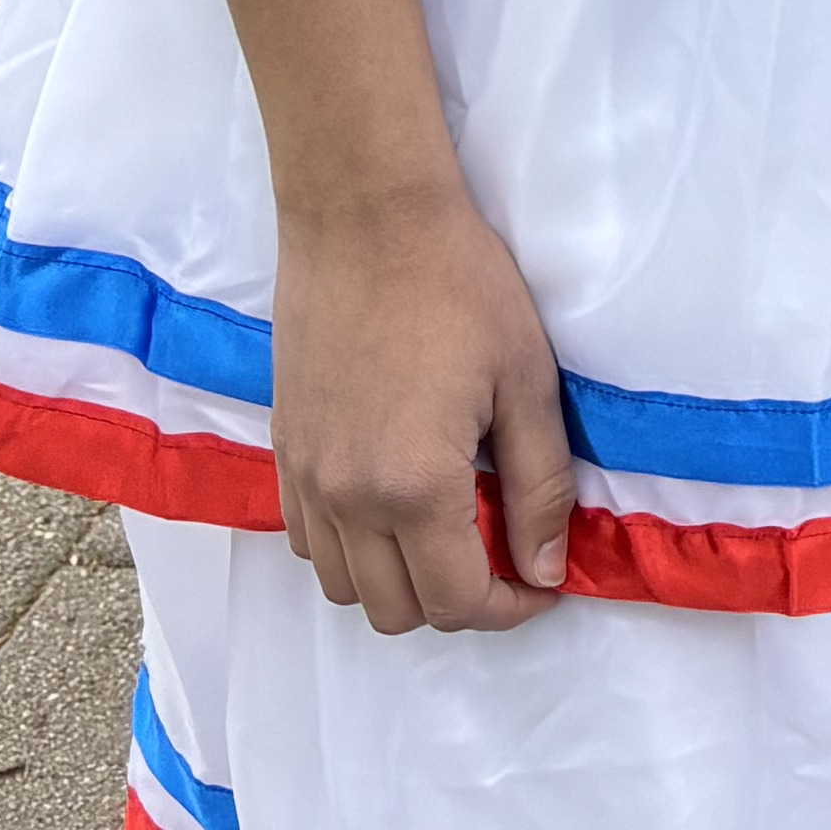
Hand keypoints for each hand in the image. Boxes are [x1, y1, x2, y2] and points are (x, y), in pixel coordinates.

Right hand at [270, 178, 575, 633]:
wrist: (366, 219)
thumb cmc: (460, 288)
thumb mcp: (526, 385)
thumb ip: (539, 489)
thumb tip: (546, 570)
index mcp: (413, 488)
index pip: (457, 601)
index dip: (509, 608)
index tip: (542, 586)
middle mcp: (346, 499)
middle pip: (396, 611)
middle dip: (458, 603)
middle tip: (503, 561)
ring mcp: (305, 478)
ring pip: (344, 587)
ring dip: (400, 583)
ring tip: (450, 535)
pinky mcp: (283, 450)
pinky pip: (309, 541)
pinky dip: (353, 551)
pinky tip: (394, 508)